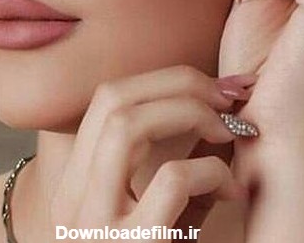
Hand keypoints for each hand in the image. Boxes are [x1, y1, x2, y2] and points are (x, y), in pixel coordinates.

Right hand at [48, 65, 250, 239]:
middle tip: (227, 98)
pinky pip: (170, 181)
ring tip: (228, 131)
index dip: (163, 78)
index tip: (210, 85)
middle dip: (180, 82)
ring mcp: (94, 226)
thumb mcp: (147, 211)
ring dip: (190, 112)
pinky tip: (230, 193)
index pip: (106, 97)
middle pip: (113, 98)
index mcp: (77, 184)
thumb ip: (159, 163)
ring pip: (127, 123)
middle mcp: (73, 200)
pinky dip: (211, 172)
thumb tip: (209, 104)